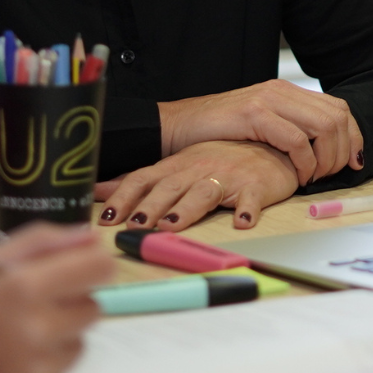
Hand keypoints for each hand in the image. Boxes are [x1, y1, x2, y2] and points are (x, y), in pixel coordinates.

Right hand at [0, 223, 113, 372]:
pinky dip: (43, 371)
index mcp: (23, 286)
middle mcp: (37, 328)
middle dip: (70, 305)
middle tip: (34, 309)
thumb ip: (42, 242)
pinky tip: (12, 367)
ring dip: (56, 339)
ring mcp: (39, 368)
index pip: (98, 268)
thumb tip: (91, 236)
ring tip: (16, 340)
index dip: (92, 267)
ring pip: (77, 343)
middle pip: (92, 308)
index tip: (80, 271)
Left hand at [94, 139, 298, 230]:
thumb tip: (101, 190)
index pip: (143, 178)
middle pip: (168, 187)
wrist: (271, 146)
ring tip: (172, 226)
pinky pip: (251, 198)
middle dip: (148, 206)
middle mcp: (198, 167)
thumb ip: (143, 181)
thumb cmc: (223, 158)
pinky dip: (247, 210)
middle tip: (133, 226)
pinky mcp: (256, 186)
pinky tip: (243, 223)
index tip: (105, 218)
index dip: (123, 197)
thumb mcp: (180, 165)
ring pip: (203, 192)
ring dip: (186, 209)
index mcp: (178, 164)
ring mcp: (227, 175)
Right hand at [158, 80, 362, 183]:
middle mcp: (282, 90)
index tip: (353, 163)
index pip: (339, 108)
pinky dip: (305, 162)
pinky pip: (296, 140)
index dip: (353, 136)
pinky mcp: (254, 114)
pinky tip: (298, 176)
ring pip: (324, 126)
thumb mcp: (260, 126)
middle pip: (338, 116)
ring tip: (313, 177)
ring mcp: (268, 99)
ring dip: (327, 158)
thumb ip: (289, 129)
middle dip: (343, 150)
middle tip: (330, 175)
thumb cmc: (217, 134)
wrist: (177, 126)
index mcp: (287, 91)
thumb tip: (324, 150)